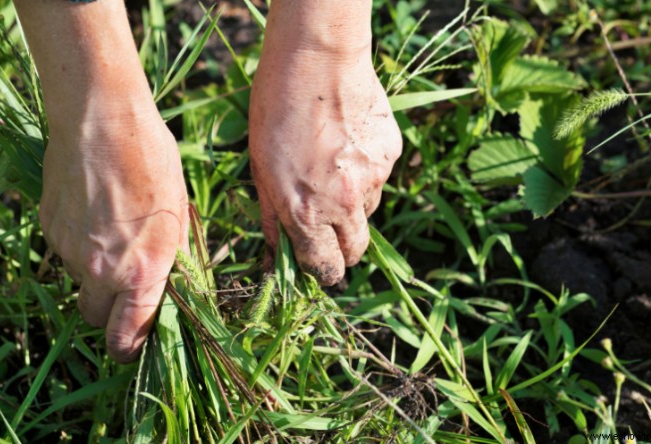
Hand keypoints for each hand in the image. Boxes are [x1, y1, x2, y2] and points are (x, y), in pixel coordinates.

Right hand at [40, 113, 187, 362]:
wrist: (101, 118)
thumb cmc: (152, 161)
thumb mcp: (179, 213)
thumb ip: (171, 260)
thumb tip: (168, 288)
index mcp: (142, 270)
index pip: (127, 337)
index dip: (130, 348)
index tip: (134, 344)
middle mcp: (101, 269)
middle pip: (95, 318)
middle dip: (109, 312)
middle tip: (125, 286)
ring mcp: (68, 250)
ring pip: (79, 281)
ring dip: (93, 272)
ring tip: (112, 228)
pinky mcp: (48, 228)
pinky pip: (63, 252)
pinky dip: (77, 244)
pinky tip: (92, 210)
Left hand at [249, 36, 401, 284]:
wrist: (317, 60)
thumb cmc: (275, 111)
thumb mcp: (259, 168)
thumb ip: (272, 217)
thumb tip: (275, 254)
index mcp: (306, 213)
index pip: (325, 268)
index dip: (322, 272)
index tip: (319, 267)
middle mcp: (345, 204)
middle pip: (355, 251)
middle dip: (342, 249)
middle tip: (327, 228)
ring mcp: (373, 179)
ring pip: (368, 212)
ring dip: (352, 205)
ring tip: (331, 167)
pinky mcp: (391, 155)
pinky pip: (379, 178)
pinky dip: (365, 171)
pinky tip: (347, 143)